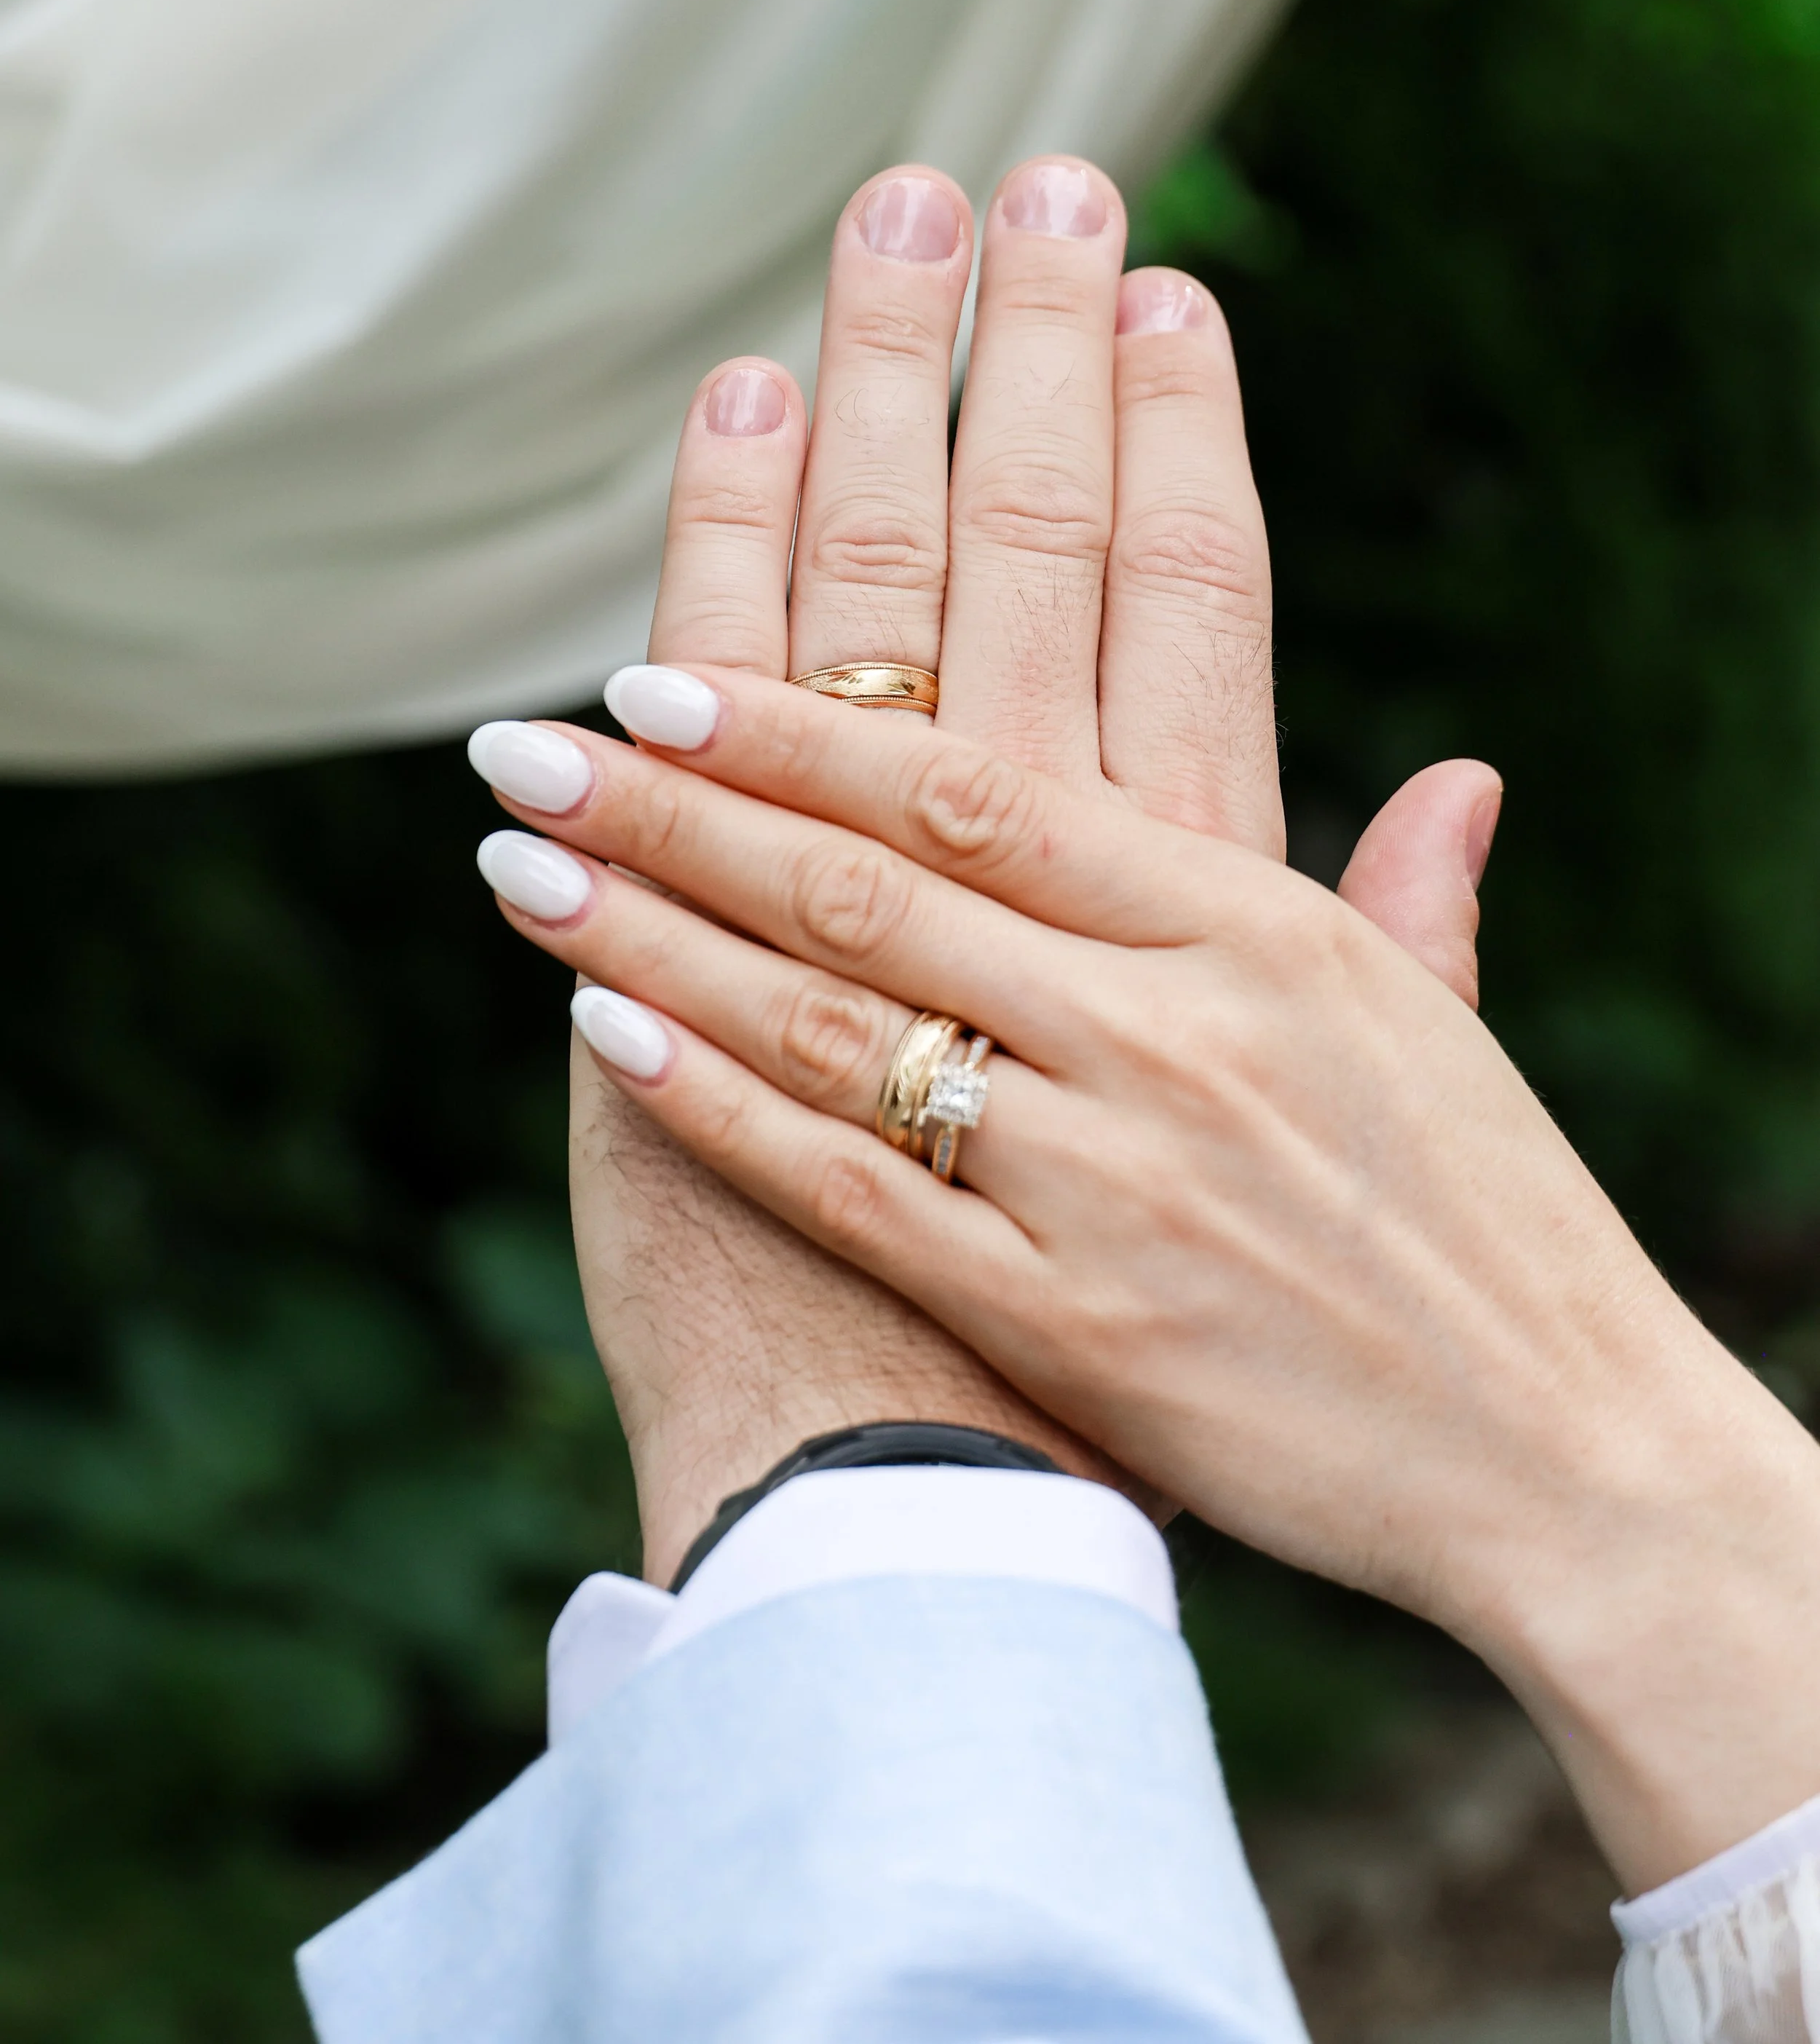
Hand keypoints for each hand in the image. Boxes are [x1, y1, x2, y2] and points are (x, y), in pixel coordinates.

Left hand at [482, 670, 1819, 1896]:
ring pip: (834, 1026)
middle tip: (528, 738)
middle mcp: (1169, 1035)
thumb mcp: (1438, 1023)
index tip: (657, 675)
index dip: (800, 729)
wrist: (1557, 1456)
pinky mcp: (1075, 1327)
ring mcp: (1111, 1183)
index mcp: (1255, 929)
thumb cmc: (1488, 1225)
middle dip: (675, 803)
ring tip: (518, 860)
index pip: (980, 791)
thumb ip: (1397, 885)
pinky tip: (606, 1035)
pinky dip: (723, 1108)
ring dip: (652, 935)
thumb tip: (1446, 770)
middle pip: (871, 885)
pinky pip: (859, 1196)